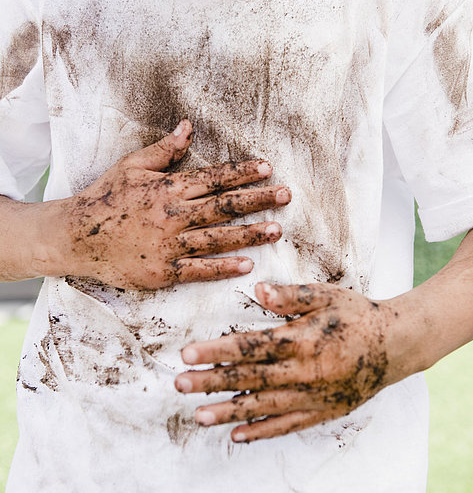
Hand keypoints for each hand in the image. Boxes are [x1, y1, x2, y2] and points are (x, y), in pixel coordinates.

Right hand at [51, 120, 290, 289]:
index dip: (242, 173)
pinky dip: (223, 267)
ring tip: (277, 230)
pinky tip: (247, 264)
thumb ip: (163, 150)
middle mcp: (173, 215)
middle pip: (224, 206)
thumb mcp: (131, 166)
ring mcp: (168, 245)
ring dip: (250, 234)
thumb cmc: (105, 197)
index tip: (268, 168)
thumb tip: (188, 128)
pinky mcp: (162, 271)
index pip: (213, 178)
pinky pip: (198, 270)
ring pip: (217, 238)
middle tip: (286, 196)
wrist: (75, 237)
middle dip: (258, 200)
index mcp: (168, 188)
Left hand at [175, 282, 412, 442]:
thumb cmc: (356, 315)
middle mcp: (303, 372)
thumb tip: (257, 289)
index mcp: (300, 340)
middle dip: (211, 381)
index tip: (188, 354)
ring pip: (262, 406)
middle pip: (249, 379)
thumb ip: (290, 296)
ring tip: (199, 416)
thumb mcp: (326, 295)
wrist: (394, 345)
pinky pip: (286, 426)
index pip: (250, 347)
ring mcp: (312, 396)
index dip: (216, 351)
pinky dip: (261, 432)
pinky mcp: (321, 411)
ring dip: (228, 411)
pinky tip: (238, 435)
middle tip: (180, 385)